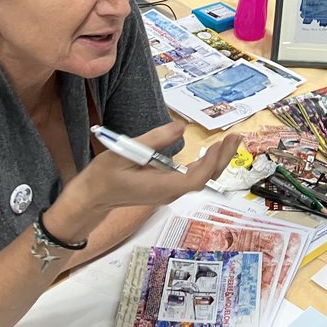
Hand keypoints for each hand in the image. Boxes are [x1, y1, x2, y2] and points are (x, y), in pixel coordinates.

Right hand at [46, 122, 241, 239]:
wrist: (90, 199)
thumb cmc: (103, 178)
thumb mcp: (124, 153)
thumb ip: (153, 141)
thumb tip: (180, 128)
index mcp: (162, 187)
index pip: (196, 179)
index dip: (211, 163)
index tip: (220, 144)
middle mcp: (169, 192)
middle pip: (204, 179)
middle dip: (222, 159)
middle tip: (236, 137)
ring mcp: (168, 191)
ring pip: (199, 179)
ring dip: (216, 161)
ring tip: (228, 141)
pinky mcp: (164, 188)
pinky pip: (191, 178)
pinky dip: (204, 164)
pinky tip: (208, 153)